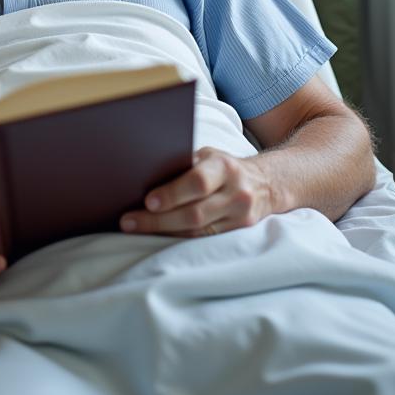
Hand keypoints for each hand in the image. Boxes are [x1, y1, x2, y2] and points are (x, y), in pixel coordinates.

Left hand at [119, 148, 273, 236]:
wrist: (266, 184)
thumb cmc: (224, 166)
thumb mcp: (209, 155)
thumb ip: (186, 164)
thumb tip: (147, 173)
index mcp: (225, 167)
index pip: (198, 183)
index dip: (172, 194)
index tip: (148, 201)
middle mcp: (236, 192)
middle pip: (194, 213)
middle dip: (158, 219)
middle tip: (129, 221)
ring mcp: (239, 216)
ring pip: (196, 231)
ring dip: (163, 231)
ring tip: (135, 228)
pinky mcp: (238, 232)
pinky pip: (202, 239)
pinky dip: (177, 237)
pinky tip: (158, 234)